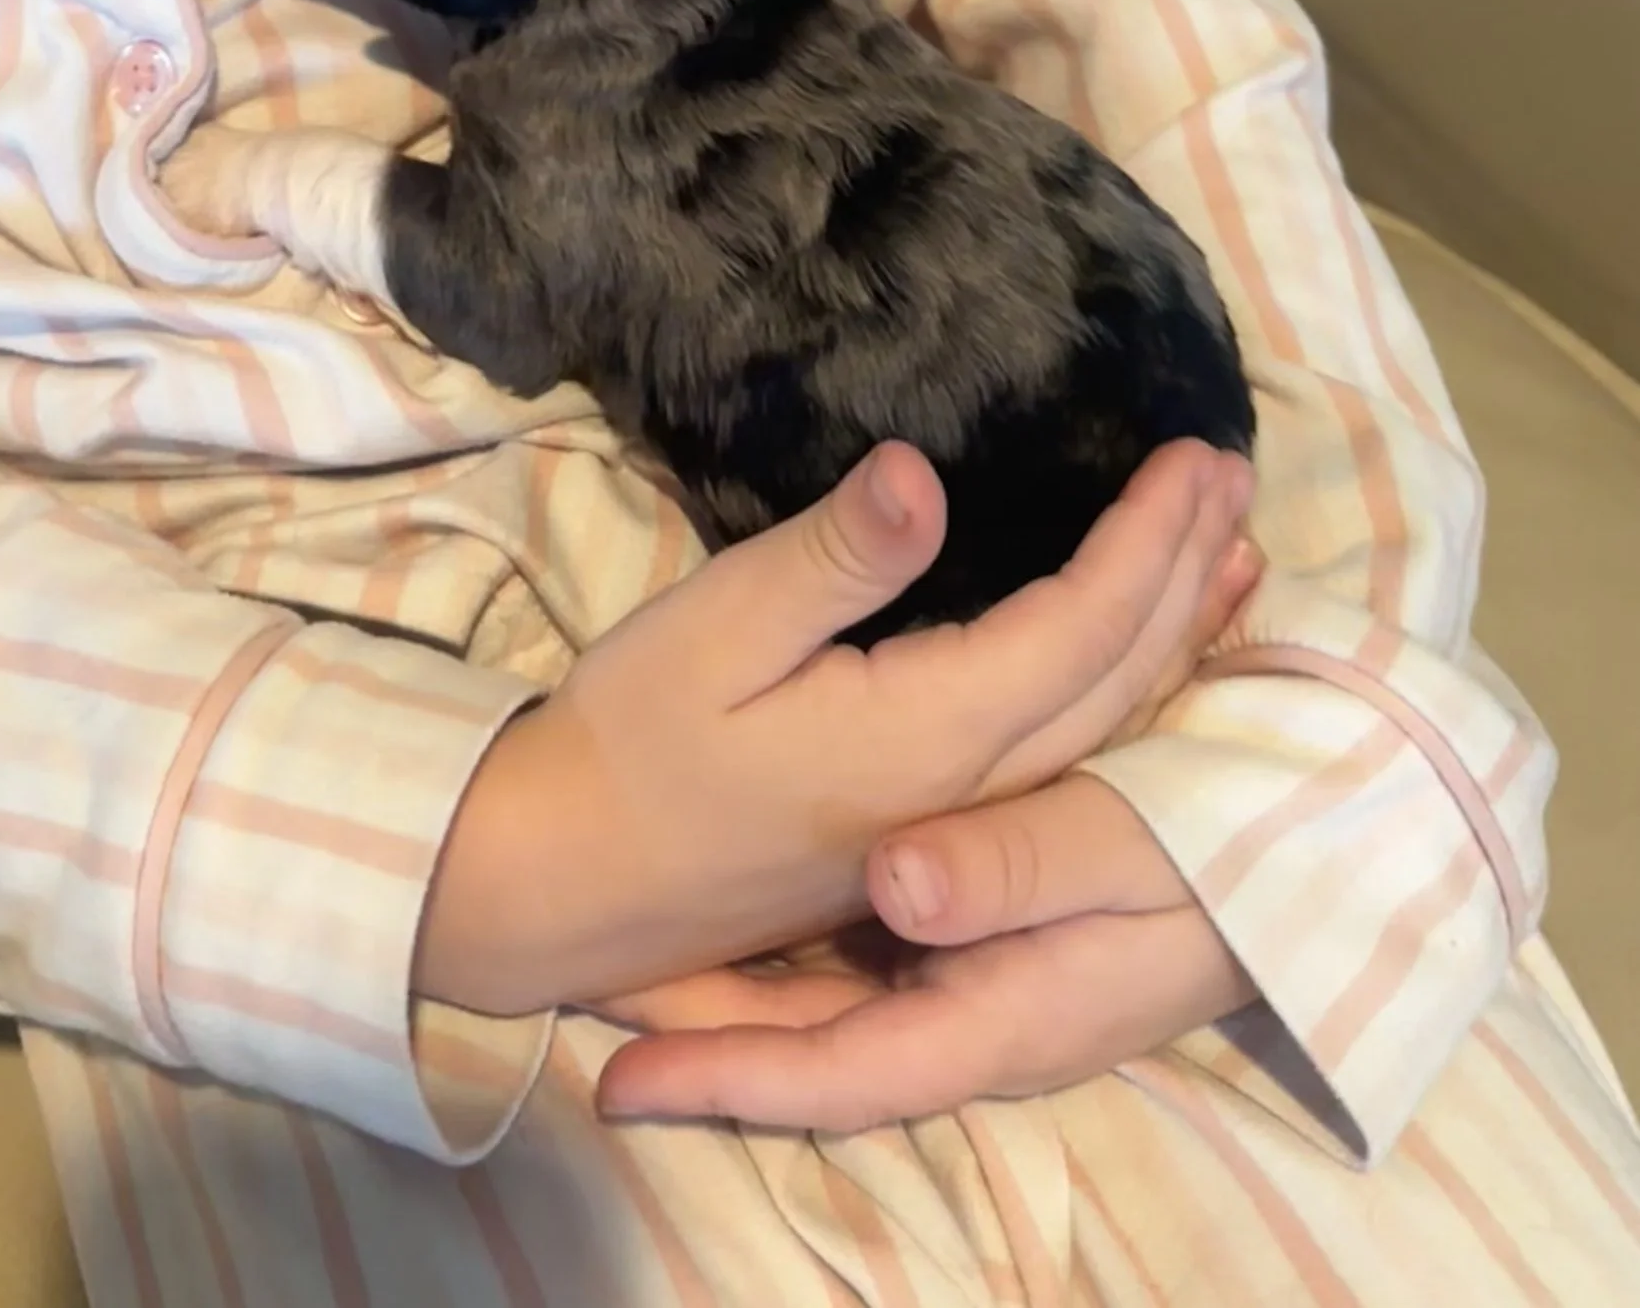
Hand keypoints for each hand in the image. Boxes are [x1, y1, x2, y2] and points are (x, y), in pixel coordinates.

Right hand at [414, 438, 1252, 1019]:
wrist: (572, 882)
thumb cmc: (633, 738)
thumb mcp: (714, 628)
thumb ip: (830, 560)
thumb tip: (919, 472)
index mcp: (925, 737)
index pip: (1082, 631)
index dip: (1152, 543)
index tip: (1200, 455)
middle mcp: (969, 796)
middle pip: (1120, 683)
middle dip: (1189, 576)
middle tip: (1236, 477)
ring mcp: (957, 832)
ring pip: (1111, 734)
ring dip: (1179, 639)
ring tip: (1234, 561)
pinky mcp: (934, 842)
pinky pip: (1076, 762)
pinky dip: (1131, 696)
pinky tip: (1143, 666)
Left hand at [593, 769, 1256, 1128]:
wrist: (1329, 838)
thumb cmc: (1231, 848)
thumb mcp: (1127, 849)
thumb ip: (1016, 865)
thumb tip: (895, 882)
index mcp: (1001, 1016)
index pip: (839, 1073)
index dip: (727, 1078)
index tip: (615, 1082)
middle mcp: (984, 1021)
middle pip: (820, 1050)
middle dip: (714, 1039)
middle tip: (592, 1010)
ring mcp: (991, 980)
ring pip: (843, 1004)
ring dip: (753, 996)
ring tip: (636, 977)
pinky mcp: (1003, 929)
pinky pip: (883, 960)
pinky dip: (817, 948)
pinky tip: (753, 923)